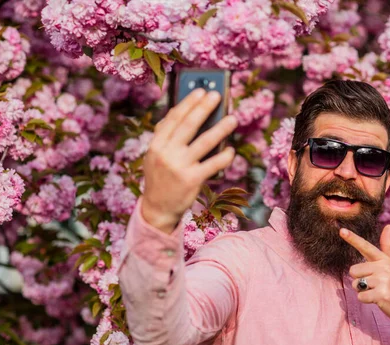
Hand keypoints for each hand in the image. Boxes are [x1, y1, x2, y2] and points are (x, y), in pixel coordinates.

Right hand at [141, 89, 237, 233]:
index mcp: (156, 145)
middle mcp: (166, 154)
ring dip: (221, 128)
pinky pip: (213, 164)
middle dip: (205, 108)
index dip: (189, 103)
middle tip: (218, 96)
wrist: (157, 208)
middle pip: (189, 125)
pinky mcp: (192, 180)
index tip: (201, 90)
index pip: (174, 118)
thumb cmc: (161, 177)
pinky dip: (224, 156)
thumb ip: (167, 136)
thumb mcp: (156, 156)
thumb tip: (185, 113)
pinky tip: (232, 150)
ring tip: (233, 119)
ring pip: (205, 142)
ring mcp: (179, 167)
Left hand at [339, 225, 389, 333]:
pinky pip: (361, 296)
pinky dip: (365, 300)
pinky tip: (377, 299)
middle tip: (374, 284)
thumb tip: (389, 225)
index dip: (352, 238)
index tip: (341, 230)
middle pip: (353, 270)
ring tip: (376, 291)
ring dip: (362, 291)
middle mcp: (384, 267)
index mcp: (383, 259)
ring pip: (356, 284)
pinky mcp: (382, 294)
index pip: (365, 247)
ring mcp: (384, 280)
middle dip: (359, 280)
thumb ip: (387, 245)